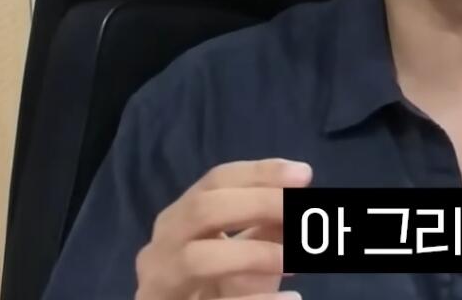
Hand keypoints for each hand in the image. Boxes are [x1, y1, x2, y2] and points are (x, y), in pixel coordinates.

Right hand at [133, 158, 311, 299]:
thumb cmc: (217, 288)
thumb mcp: (246, 254)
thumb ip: (269, 226)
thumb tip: (303, 200)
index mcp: (178, 220)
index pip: (215, 182)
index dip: (259, 174)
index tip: (303, 175)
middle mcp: (159, 247)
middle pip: (201, 209)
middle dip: (256, 204)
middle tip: (300, 212)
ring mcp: (158, 285)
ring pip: (196, 259)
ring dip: (252, 254)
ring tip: (293, 261)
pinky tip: (291, 299)